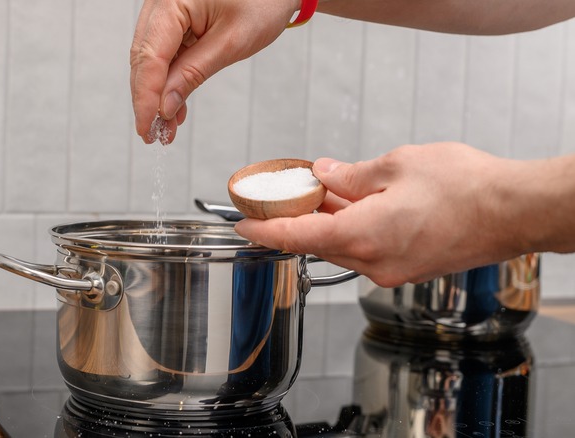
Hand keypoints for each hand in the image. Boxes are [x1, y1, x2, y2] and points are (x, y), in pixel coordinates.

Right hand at [130, 0, 298, 142]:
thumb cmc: (263, 1)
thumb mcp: (231, 42)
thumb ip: (193, 74)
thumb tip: (164, 108)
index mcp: (172, 0)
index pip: (148, 57)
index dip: (145, 98)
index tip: (147, 129)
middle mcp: (161, 1)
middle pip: (142, 59)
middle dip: (148, 100)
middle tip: (154, 135)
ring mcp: (165, 9)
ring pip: (150, 59)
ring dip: (157, 94)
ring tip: (166, 127)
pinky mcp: (173, 19)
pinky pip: (163, 53)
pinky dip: (168, 80)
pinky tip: (174, 105)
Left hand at [234, 143, 532, 286]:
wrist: (515, 211)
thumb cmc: (466, 187)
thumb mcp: (397, 165)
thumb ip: (351, 175)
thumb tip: (325, 174)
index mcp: (363, 236)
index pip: (296, 237)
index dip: (263, 230)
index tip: (242, 224)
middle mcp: (373, 262)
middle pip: (318, 241)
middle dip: (299, 218)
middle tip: (288, 192)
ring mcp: (392, 271)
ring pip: (343, 246)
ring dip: (329, 222)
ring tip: (325, 191)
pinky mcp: (408, 270)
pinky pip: (367, 250)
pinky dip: (353, 230)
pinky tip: (356, 205)